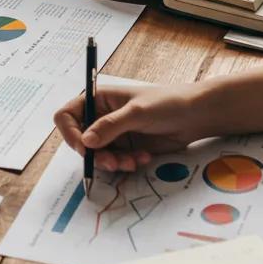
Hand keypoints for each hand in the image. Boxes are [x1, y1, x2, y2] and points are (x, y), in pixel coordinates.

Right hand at [55, 83, 204, 171]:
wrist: (195, 116)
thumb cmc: (166, 103)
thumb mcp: (137, 112)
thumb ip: (110, 127)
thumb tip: (85, 142)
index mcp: (98, 99)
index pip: (67, 115)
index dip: (70, 133)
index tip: (84, 148)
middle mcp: (101, 117)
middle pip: (80, 140)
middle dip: (95, 154)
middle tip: (113, 162)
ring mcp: (113, 134)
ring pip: (97, 155)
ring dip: (112, 162)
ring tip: (132, 161)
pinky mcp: (125, 148)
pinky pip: (115, 162)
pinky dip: (126, 164)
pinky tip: (143, 157)